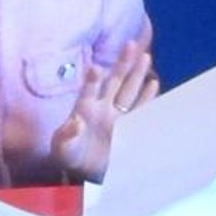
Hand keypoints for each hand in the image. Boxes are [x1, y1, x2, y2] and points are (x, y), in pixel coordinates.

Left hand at [49, 42, 158, 181]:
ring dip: (137, 75)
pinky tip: (154, 84)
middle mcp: (102, 107)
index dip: (93, 80)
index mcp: (84, 108)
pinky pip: (139, 110)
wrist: (83, 171)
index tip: (96, 68)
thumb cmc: (68, 155)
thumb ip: (66, 135)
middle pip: (114, 81)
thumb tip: (76, 122)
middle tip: (130, 44)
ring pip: (129, 90)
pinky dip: (147, 98)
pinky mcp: (128, 128)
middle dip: (122, 64)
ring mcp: (116, 116)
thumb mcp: (61, 148)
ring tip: (146, 56)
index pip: (89, 90)